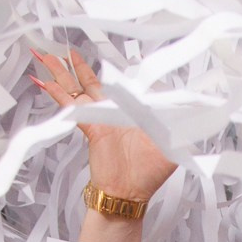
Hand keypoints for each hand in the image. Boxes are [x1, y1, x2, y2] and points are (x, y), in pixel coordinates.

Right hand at [31, 49, 173, 203]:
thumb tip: (198, 111)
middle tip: (66, 48)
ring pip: (77, 90)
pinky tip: (42, 83)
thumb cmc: (149, 174)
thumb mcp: (172, 147)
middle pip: (93, 82)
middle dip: (78, 65)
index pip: (123, 83)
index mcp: (134, 111)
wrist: (129, 193)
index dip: (117, 70)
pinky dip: (57, 95)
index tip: (109, 57)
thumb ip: (181, 128)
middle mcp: (114, 111)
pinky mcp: (89, 128)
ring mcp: (99, 119)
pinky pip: (71, 108)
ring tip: (46, 57)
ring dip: (61, 73)